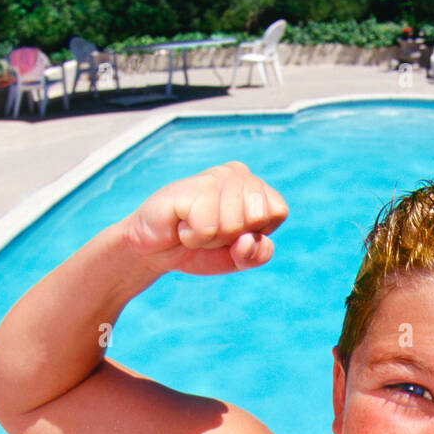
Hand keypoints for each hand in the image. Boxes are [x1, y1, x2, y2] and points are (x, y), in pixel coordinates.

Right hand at [119, 160, 288, 277]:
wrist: (155, 250)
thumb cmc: (200, 249)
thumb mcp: (238, 260)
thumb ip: (257, 254)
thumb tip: (247, 240)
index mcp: (254, 187)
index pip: (278, 210)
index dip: (258, 232)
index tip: (235, 234)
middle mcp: (236, 173)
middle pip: (257, 216)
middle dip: (233, 236)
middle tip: (211, 231)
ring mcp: (213, 177)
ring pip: (233, 224)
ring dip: (211, 238)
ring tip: (195, 227)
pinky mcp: (191, 187)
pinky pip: (207, 226)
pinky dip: (194, 237)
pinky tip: (182, 225)